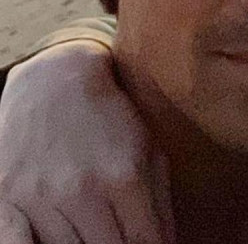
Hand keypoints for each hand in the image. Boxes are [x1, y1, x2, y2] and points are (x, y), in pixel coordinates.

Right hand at [0, 42, 175, 243]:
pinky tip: (65, 241)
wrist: (53, 81)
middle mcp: (82, 191)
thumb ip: (161, 201)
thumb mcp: (149, 149)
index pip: (145, 243)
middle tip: (126, 239)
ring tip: (98, 235)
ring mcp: (40, 197)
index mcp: (124, 178)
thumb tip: (169, 243)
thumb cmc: (109, 117)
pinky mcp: (5, 198)